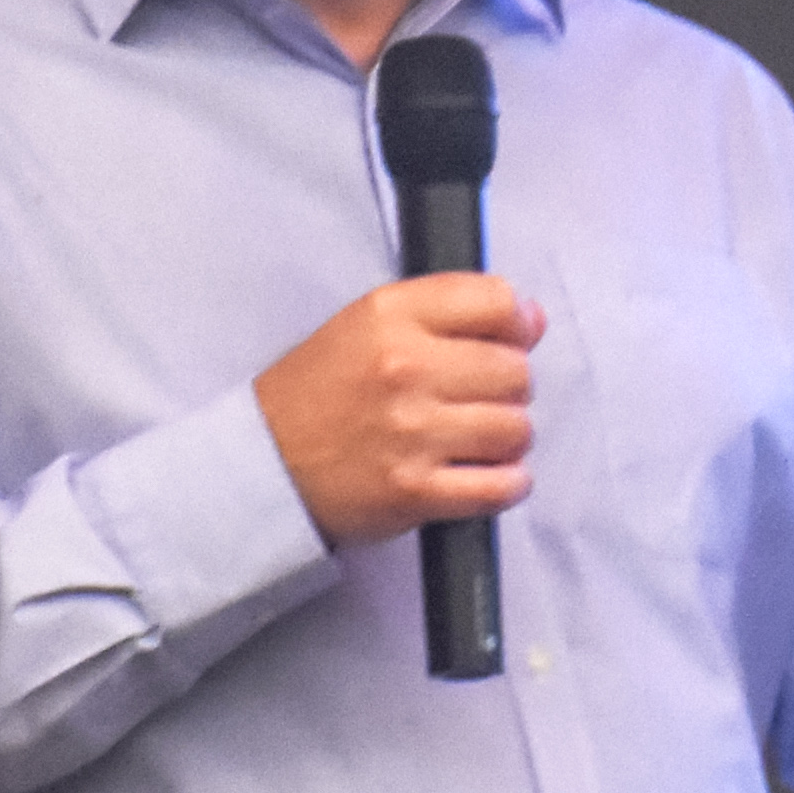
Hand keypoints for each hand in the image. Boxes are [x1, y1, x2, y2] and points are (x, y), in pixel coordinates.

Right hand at [256, 272, 545, 546]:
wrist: (262, 465)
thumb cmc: (318, 394)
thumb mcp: (364, 325)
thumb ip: (446, 311)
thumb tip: (531, 319)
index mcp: (389, 316)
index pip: (497, 301)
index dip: (518, 323)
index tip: (513, 340)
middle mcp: (403, 368)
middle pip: (515, 370)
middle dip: (509, 387)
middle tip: (478, 398)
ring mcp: (411, 432)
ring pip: (515, 429)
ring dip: (506, 438)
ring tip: (473, 439)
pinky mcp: (415, 491)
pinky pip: (501, 486)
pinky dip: (506, 484)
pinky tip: (484, 475)